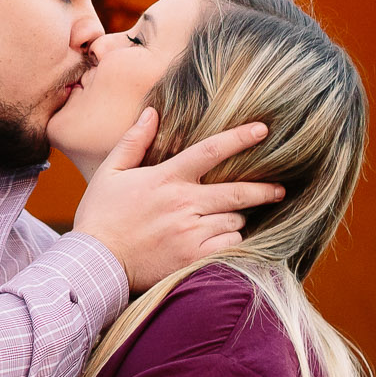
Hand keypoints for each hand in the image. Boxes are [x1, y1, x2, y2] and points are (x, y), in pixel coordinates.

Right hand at [71, 109, 283, 291]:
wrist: (95, 264)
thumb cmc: (101, 217)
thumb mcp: (111, 172)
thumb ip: (133, 141)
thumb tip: (152, 112)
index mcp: (166, 179)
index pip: (210, 151)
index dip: (239, 138)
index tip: (263, 130)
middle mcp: (183, 204)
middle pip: (236, 192)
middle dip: (263, 190)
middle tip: (279, 189)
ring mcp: (190, 233)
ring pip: (234, 221)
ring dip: (235, 219)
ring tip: (225, 220)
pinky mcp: (193, 259)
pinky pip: (229, 246)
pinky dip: (230, 242)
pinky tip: (219, 240)